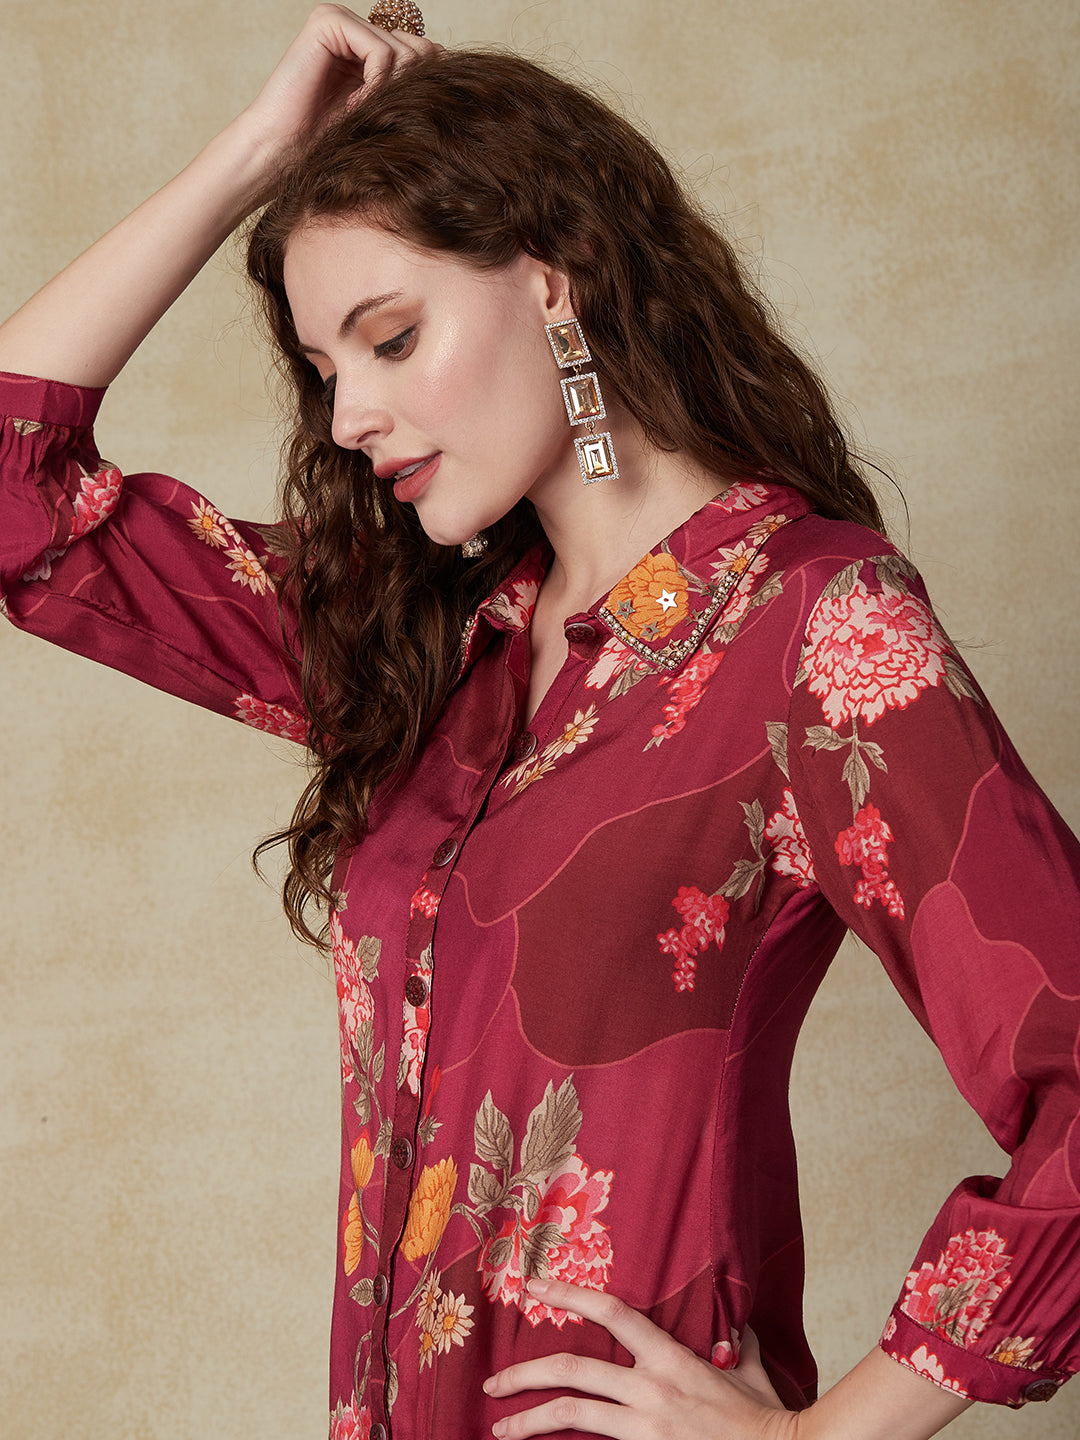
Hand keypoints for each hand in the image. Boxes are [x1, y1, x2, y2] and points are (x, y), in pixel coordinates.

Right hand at [239, 4, 440, 166]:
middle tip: (378, 119)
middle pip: (421, 50)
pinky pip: (382, 51)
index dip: (424, 91)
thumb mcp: (383, 115)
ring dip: (389, 95)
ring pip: (405, 51)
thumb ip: (410, 86)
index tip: (397, 122)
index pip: (426, 54)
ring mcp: (341, 20)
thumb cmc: (328, 143)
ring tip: (361, 117)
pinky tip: (353, 108)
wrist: (282, 151)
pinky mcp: (328, 21)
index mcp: (369, 46)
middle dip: (408, 93)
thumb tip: (450, 62)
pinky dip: (376, 86)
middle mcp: (356, 27)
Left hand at [483, 1277, 796, 1438]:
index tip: (534, 1286)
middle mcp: (651, 1389)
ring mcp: (645, 1427)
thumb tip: (735, 1324)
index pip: (612, 1312)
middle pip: (572, 1370)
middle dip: (524, 1373)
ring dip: (528, 1422)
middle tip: (493, 1381)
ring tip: (500, 1428)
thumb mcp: (749, 1371)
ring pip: (571, 1415)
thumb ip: (734, 1344)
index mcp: (671, 1358)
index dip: (570, 1293)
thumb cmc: (768, 1419)